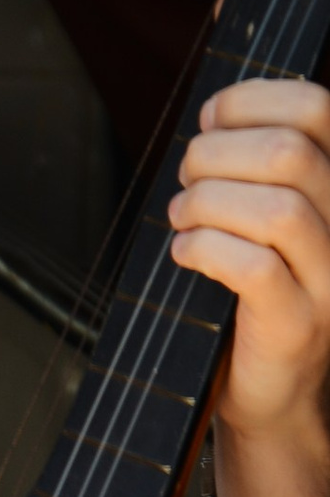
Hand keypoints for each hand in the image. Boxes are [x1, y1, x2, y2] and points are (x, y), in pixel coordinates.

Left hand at [176, 78, 329, 496]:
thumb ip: (252, 170)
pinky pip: (252, 266)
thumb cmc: (252, 298)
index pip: (320, 110)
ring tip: (181, 217)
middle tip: (186, 179)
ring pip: (276, 207)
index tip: (210, 119)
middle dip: (217, 153)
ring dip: (206, 202)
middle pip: (290, 153)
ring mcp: (329, 280)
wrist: (269, 396)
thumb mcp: (260, 221)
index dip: (255, 100)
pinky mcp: (297, 324)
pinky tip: (185, 253)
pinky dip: (204, 248)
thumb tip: (213, 117)